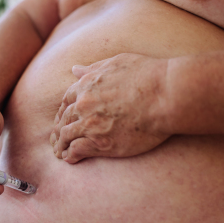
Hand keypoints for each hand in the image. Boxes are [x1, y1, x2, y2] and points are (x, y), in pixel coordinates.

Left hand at [51, 53, 170, 162]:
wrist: (167, 94)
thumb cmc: (148, 75)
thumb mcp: (116, 63)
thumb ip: (93, 69)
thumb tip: (74, 69)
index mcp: (86, 85)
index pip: (66, 101)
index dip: (62, 112)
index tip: (62, 120)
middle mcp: (83, 105)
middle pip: (63, 120)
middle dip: (58, 131)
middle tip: (56, 140)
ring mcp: (90, 124)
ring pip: (66, 136)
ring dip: (61, 145)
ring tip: (60, 152)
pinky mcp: (101, 142)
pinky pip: (77, 150)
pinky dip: (70, 155)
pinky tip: (70, 159)